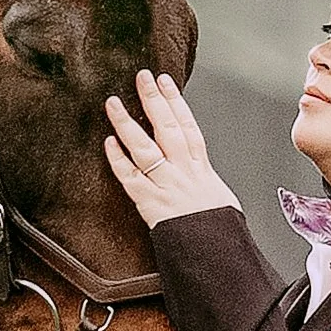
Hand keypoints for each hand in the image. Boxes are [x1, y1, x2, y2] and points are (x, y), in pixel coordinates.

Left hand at [103, 67, 237, 229]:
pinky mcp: (150, 203)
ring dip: (127, 123)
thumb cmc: (219, 232)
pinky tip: (108, 143)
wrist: (215, 253)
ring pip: (144, 148)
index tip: (164, 81)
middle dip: (153, 100)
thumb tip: (200, 174)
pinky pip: (130, 178)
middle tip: (141, 77)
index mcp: (201, 168)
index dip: (175, 100)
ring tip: (113, 103)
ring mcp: (165, 185)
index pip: (187, 125)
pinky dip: (118, 160)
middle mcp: (182, 171)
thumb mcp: (222, 200)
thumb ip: (206, 182)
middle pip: (167, 127)